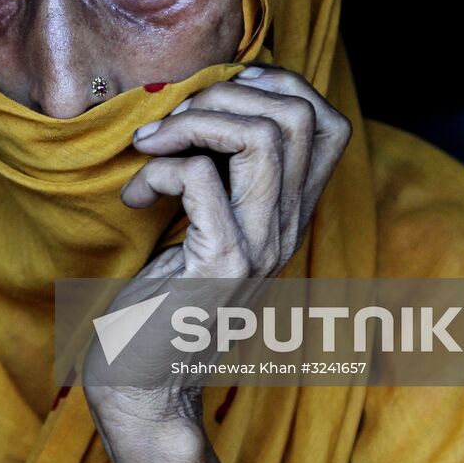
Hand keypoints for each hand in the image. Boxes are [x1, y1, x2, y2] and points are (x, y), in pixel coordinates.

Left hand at [81, 62, 352, 462]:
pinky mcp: (220, 264)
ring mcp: (260, 246)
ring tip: (151, 146)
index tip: (217, 95)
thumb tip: (199, 99)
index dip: (278, 85)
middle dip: (225, 95)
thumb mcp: (199, 218)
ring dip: (193, 122)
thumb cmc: (159, 293)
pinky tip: (136, 196)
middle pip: (298, 115)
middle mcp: (287, 226)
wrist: (143, 377)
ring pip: (261, 136)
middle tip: (172, 123)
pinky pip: (199, 179)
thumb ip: (215, 168)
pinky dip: (159, 169)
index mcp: (288, 211)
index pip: (327, 122)